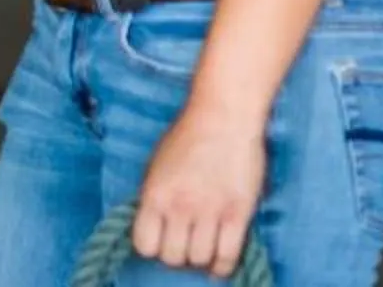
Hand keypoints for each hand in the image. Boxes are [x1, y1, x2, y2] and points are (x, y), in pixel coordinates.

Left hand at [133, 105, 266, 277]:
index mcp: (155, 194)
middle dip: (177, 254)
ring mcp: (210, 212)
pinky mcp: (238, 214)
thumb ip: (155, 198)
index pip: (144, 245)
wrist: (224, 117)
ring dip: (201, 257)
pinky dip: (222, 265)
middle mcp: (179, 207)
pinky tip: (220, 260)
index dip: (152, 247)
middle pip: (172, 258)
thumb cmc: (189, 137)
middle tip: (185, 243)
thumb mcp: (157, 166)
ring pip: (199, 260)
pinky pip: (228, 256)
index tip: (161, 240)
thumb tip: (155, 228)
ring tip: (204, 245)